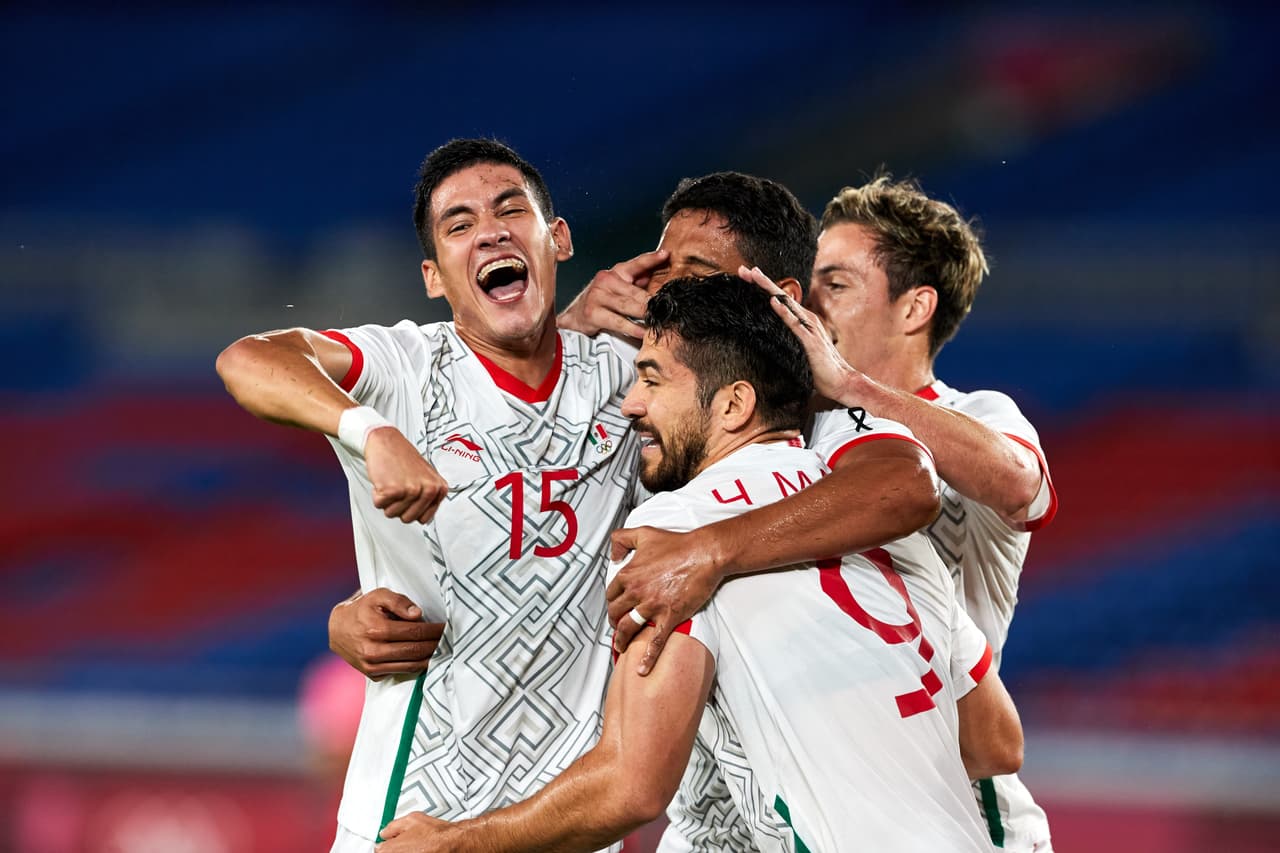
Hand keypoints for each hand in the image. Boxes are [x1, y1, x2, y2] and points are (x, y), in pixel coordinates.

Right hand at [329, 589, 443, 678]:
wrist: (337, 629)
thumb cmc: (362, 610)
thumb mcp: (378, 596)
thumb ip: (399, 602)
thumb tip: (417, 614)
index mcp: (376, 629)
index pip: (415, 632)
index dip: (434, 631)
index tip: (446, 628)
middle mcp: (373, 650)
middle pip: (415, 651)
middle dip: (436, 645)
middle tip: (449, 640)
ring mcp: (372, 666)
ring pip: (411, 665)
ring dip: (429, 658)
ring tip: (442, 650)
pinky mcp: (372, 675)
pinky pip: (401, 672)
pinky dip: (416, 666)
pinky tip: (425, 658)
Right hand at [365, 427, 449, 522]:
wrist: (387, 441)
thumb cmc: (403, 458)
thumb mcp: (426, 477)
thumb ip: (429, 498)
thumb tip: (426, 518)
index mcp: (439, 489)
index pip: (424, 519)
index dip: (412, 509)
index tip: (409, 496)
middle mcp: (428, 490)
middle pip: (408, 519)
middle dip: (398, 506)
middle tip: (398, 487)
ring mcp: (411, 490)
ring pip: (392, 514)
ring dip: (387, 500)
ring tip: (391, 481)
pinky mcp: (393, 490)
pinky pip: (379, 505)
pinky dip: (377, 495)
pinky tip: (383, 480)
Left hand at [376, 812, 456, 851]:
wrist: (452, 843)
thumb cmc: (435, 833)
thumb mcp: (411, 819)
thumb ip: (393, 826)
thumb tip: (385, 832)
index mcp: (388, 850)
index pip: (379, 849)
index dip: (389, 843)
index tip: (394, 841)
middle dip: (396, 848)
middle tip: (408, 843)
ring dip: (405, 851)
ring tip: (417, 847)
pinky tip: (422, 850)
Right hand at [558, 249, 668, 340]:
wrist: (575, 316)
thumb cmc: (602, 301)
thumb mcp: (619, 288)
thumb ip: (638, 282)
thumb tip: (659, 275)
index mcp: (615, 273)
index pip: (636, 264)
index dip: (651, 259)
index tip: (666, 254)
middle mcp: (606, 281)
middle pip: (635, 291)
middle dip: (652, 300)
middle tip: (667, 306)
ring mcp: (598, 296)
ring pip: (628, 306)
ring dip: (644, 314)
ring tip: (658, 319)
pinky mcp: (593, 313)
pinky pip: (618, 322)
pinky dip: (632, 328)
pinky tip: (642, 332)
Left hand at [606, 525, 722, 675]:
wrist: (704, 554)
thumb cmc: (678, 544)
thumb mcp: (644, 534)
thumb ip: (623, 539)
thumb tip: (613, 554)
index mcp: (629, 574)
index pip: (611, 593)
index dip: (611, 602)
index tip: (615, 607)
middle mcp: (637, 591)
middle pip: (616, 613)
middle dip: (614, 622)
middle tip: (617, 627)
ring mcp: (652, 605)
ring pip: (629, 628)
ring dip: (622, 640)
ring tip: (621, 647)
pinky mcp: (670, 616)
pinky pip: (655, 641)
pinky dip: (648, 657)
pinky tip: (642, 668)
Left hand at [739, 265, 861, 403]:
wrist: (840, 381)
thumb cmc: (818, 367)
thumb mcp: (799, 348)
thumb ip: (788, 338)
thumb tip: (770, 334)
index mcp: (802, 320)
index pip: (779, 299)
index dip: (763, 287)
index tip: (746, 276)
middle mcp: (806, 318)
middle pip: (780, 295)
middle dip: (761, 281)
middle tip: (743, 270)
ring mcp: (809, 327)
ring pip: (786, 303)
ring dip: (769, 289)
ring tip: (755, 276)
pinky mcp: (810, 340)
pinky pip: (794, 323)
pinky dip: (783, 312)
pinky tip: (773, 302)